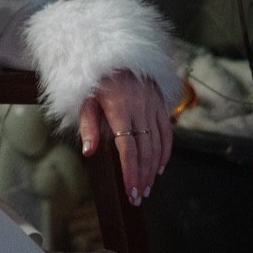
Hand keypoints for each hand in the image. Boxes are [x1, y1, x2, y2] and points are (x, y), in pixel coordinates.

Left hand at [78, 73, 171, 205]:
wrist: (117, 56)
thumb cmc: (97, 82)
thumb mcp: (86, 102)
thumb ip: (88, 127)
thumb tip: (88, 152)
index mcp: (120, 111)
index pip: (128, 149)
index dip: (130, 172)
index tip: (130, 190)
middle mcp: (140, 110)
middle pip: (144, 151)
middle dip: (142, 177)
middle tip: (138, 196)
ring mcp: (152, 108)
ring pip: (157, 145)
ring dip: (153, 169)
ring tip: (147, 187)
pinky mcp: (160, 106)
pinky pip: (167, 133)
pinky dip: (165, 152)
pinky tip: (159, 167)